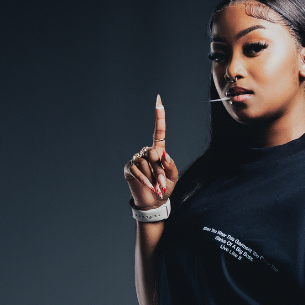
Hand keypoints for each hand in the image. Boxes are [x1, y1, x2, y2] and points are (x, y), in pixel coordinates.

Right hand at [123, 95, 179, 210]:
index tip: (158, 101)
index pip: (159, 132)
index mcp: (159, 151)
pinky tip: (148, 187)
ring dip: (154, 177)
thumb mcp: (173, 177)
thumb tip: (163, 154)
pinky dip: (144, 179)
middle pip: (154, 153)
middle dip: (160, 170)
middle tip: (162, 183)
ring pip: (147, 164)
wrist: (154, 202)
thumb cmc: (165, 188)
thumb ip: (170, 165)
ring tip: (156, 187)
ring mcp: (137, 159)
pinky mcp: (130, 168)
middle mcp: (147, 152)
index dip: (159, 117)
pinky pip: (137, 170)